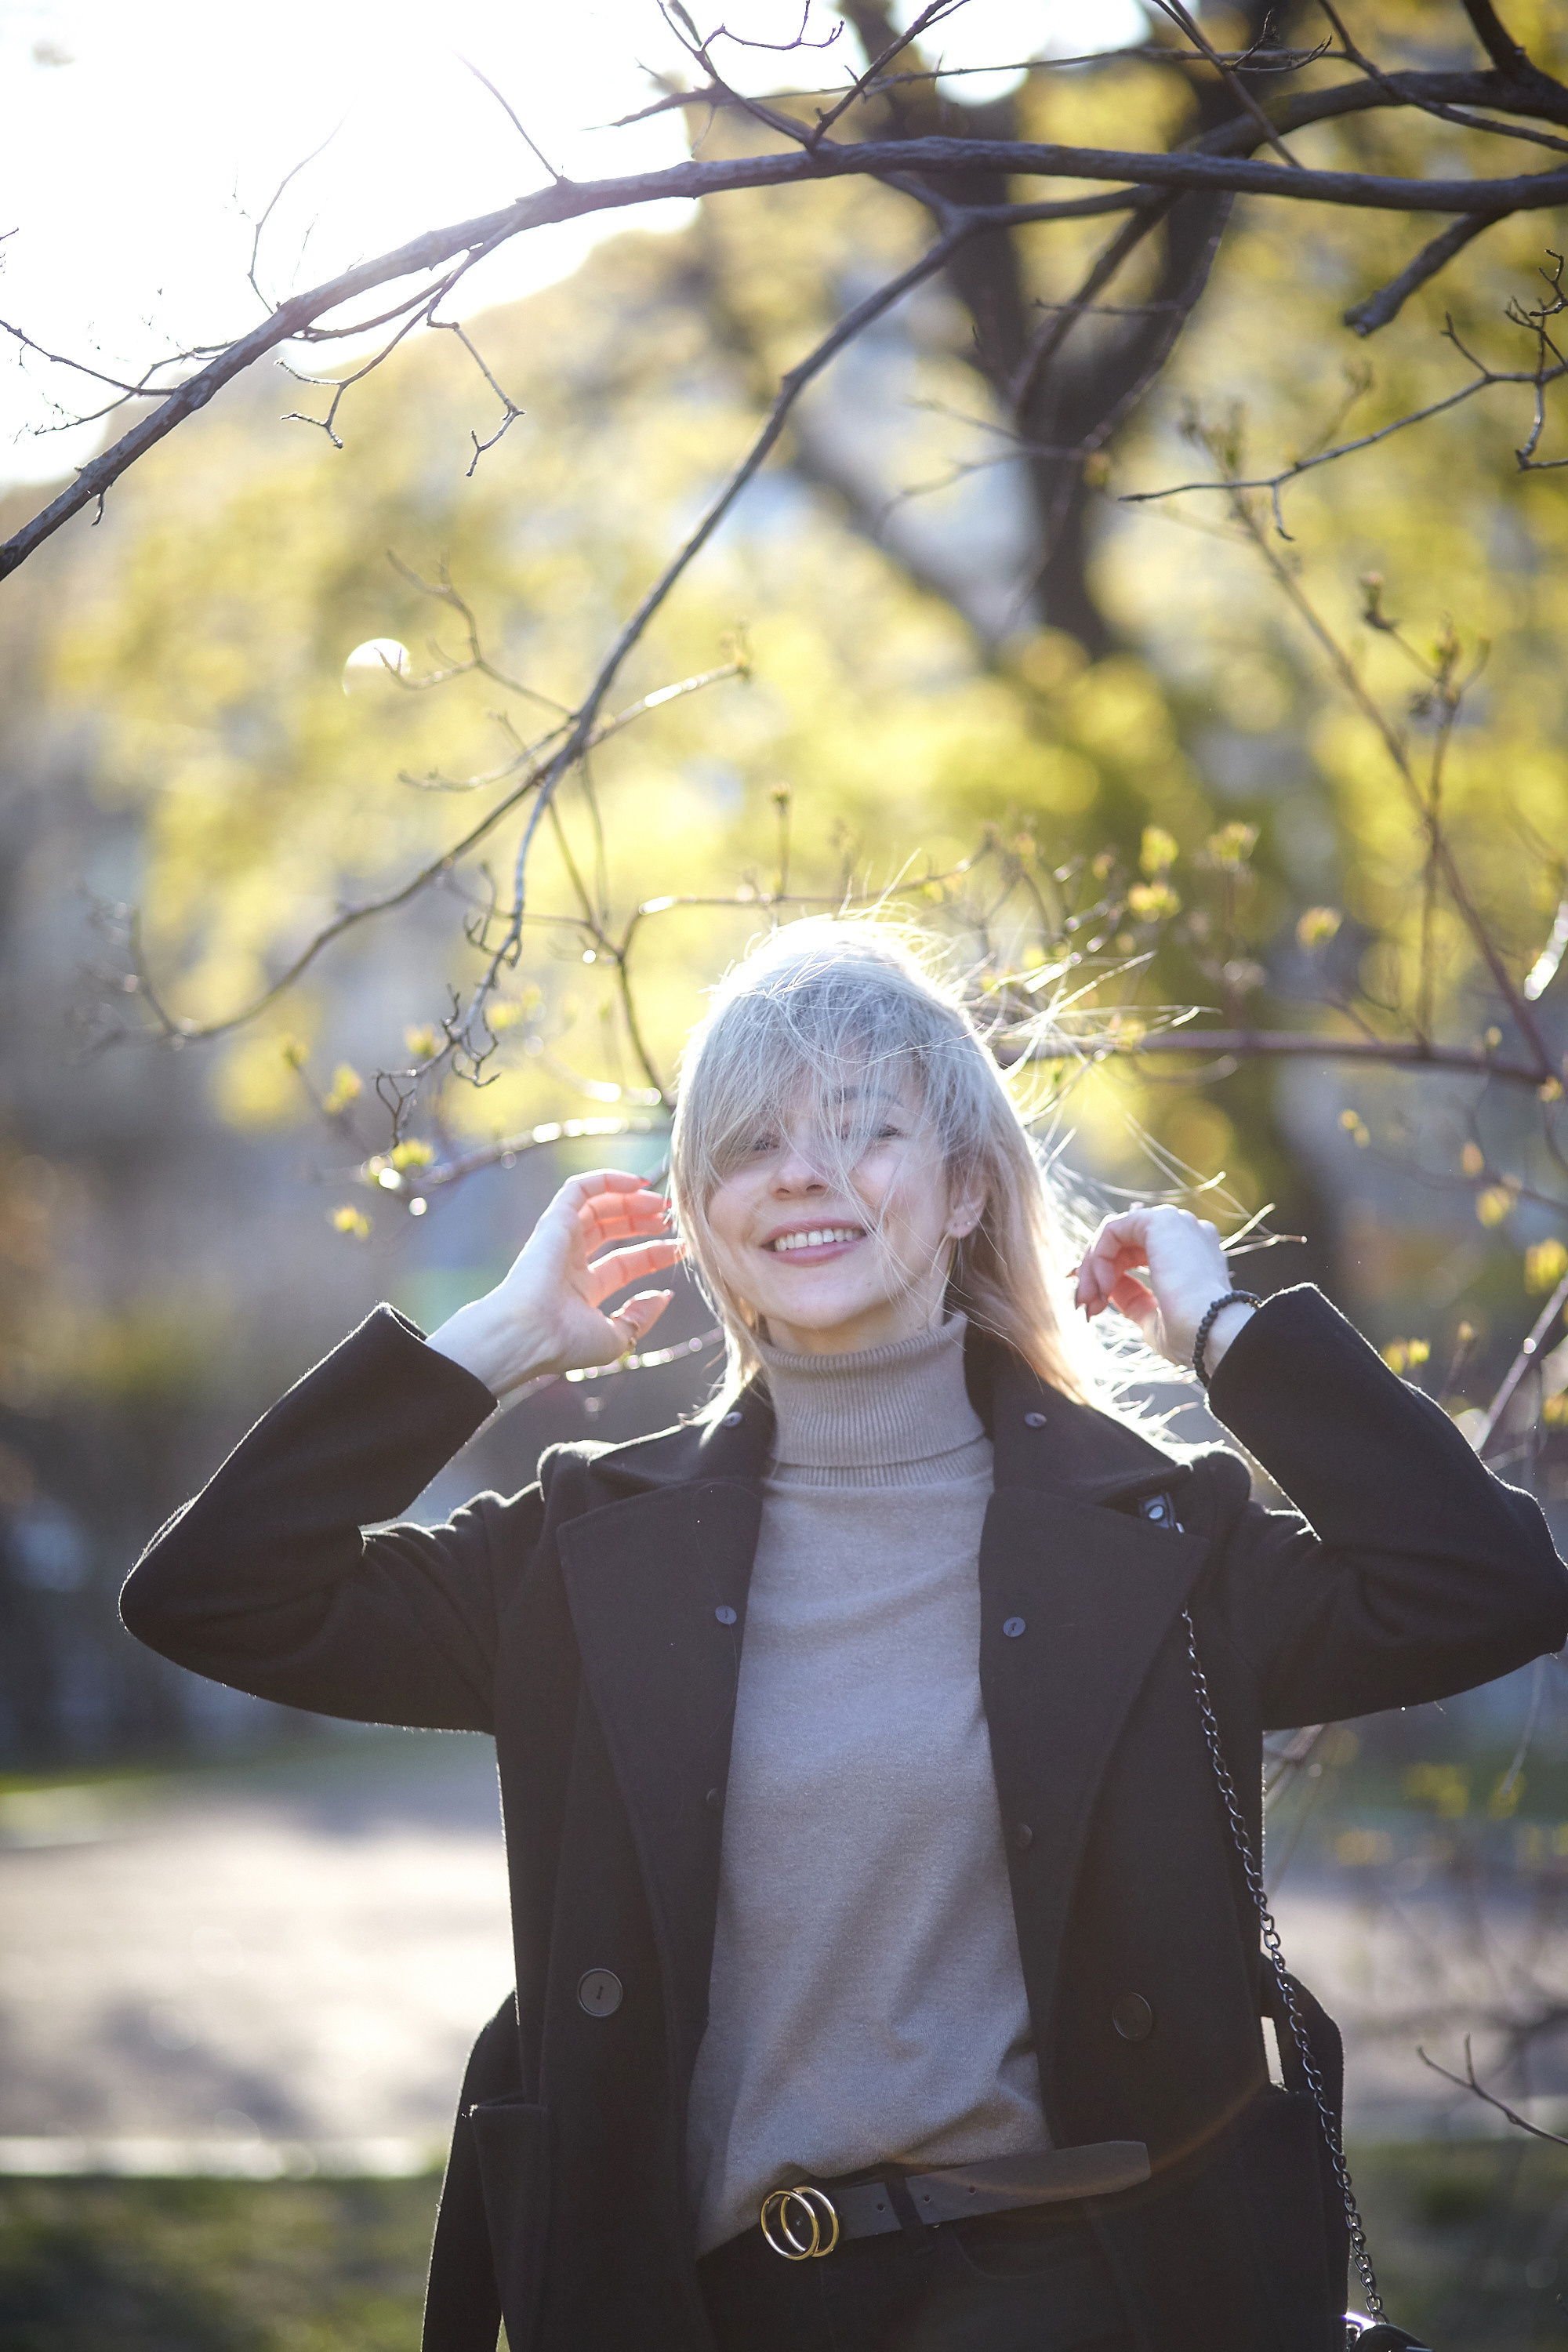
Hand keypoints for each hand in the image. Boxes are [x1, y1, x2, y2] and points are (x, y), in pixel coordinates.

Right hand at [426, 1169, 682, 1397]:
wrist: (530, 1334)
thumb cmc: (567, 1343)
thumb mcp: (616, 1338)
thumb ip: (640, 1317)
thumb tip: (663, 1296)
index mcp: (581, 1291)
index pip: (624, 1263)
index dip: (654, 1254)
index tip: (682, 1248)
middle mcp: (569, 1263)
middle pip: (611, 1231)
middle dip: (642, 1221)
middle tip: (670, 1218)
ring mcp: (560, 1241)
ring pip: (598, 1207)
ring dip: (630, 1200)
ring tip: (660, 1203)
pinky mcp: (553, 1221)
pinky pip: (579, 1189)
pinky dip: (606, 1180)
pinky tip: (636, 1182)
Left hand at [1073, 1204, 1253, 1374]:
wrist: (1213, 1332)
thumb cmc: (1192, 1335)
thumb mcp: (1154, 1319)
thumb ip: (1133, 1300)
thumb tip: (1109, 1290)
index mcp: (1192, 1255)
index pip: (1138, 1253)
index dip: (1107, 1275)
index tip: (1091, 1307)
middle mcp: (1187, 1233)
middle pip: (1123, 1243)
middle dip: (1095, 1274)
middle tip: (1084, 1306)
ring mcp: (1176, 1224)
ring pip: (1115, 1235)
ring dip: (1094, 1268)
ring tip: (1091, 1301)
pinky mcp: (1161, 1221)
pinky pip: (1113, 1229)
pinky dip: (1099, 1256)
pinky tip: (1103, 1285)